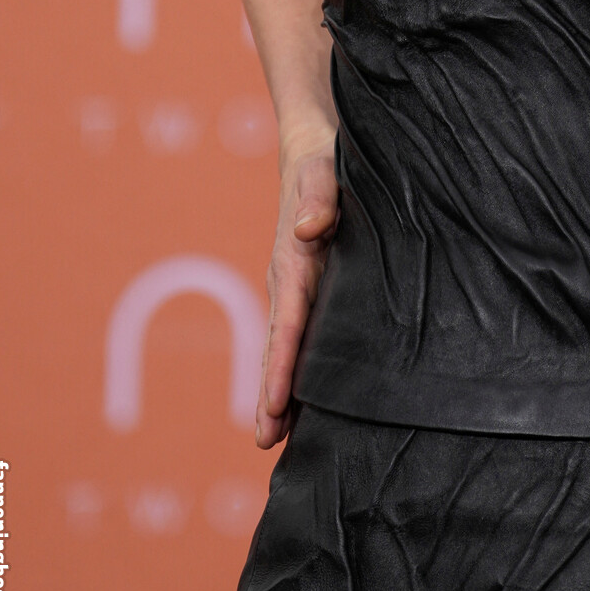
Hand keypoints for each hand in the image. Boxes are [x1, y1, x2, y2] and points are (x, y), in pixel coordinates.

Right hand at [256, 139, 338, 447]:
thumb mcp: (324, 170)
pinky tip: (306, 402)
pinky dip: (296, 370)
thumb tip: (310, 228)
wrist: (315, 147)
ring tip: (277, 441)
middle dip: (271, 394)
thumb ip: (320, 196)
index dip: (282, 366)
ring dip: (281, 391)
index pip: (288, 324)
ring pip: (285, 348)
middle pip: (277, 348)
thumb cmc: (323, 160)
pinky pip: (301, 335)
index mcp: (294, 262)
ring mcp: (298, 289)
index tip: (275, 406)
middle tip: (266, 443)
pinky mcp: (312, 288)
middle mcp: (290, 282)